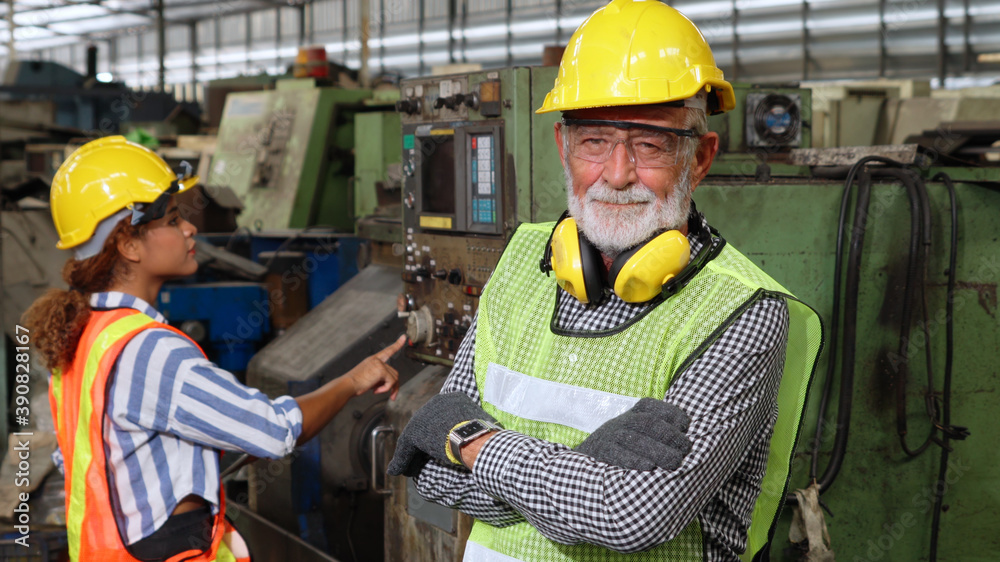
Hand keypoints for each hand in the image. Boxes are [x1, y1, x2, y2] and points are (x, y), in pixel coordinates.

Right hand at [346, 335, 405, 399]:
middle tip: (389, 394)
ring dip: (387, 388)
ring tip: (375, 391)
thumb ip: (378, 376)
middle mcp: (376, 360)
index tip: (404, 337)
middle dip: (392, 385)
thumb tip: (388, 383)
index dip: (397, 344)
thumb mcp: (367, 376)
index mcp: (373, 360)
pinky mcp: (381, 370)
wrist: (346, 385)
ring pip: (394, 378)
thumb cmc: (354, 383)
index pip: (388, 350)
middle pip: (394, 372)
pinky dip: (386, 389)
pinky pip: (391, 382)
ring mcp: (379, 364)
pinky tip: (375, 391)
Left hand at [387, 392, 497, 476]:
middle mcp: (436, 402)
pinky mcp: (414, 431)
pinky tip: (398, 469)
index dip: (439, 431)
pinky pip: (406, 446)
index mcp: (453, 398)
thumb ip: (470, 425)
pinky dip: (402, 460)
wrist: (474, 438)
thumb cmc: (484, 434)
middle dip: (424, 441)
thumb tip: (476, 434)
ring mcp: (424, 415)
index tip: (439, 444)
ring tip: (410, 467)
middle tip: (421, 458)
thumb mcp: (479, 423)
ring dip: (410, 453)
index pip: (441, 416)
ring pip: (414, 436)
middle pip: (426, 424)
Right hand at [574, 398, 691, 471]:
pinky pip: (617, 454)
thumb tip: (688, 442)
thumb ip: (658, 433)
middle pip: (647, 423)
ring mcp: (609, 436)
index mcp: (632, 414)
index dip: (671, 413)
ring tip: (674, 463)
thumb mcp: (636, 433)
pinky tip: (649, 467)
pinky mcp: (600, 452)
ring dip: (657, 450)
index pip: (652, 407)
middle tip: (685, 450)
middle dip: (669, 435)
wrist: (584, 460)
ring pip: (635, 439)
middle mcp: (621, 422)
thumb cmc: (622, 448)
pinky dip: (633, 460)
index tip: (686, 425)